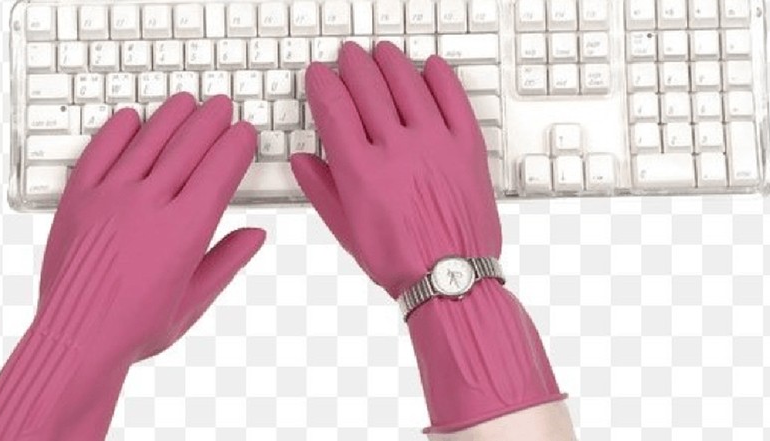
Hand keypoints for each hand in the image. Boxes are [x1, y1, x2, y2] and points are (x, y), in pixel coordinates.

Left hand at [0, 93, 265, 440]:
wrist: (75, 339)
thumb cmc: (137, 328)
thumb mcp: (195, 300)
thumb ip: (227, 260)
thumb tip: (256, 235)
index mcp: (185, 230)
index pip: (220, 170)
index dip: (236, 145)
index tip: (245, 132)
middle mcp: (149, 205)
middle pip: (187, 147)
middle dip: (210, 121)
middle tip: (221, 105)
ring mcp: (110, 199)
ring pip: (147, 142)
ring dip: (171, 117)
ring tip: (186, 102)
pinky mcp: (78, 201)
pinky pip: (99, 153)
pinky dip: (116, 132)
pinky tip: (130, 118)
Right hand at [291, 42, 500, 297]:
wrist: (451, 280)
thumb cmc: (400, 261)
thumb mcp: (347, 231)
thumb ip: (322, 190)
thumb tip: (302, 161)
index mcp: (361, 170)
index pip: (334, 107)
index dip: (323, 83)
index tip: (319, 74)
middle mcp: (396, 149)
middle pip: (369, 87)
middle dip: (353, 65)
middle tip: (348, 56)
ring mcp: (434, 144)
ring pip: (408, 84)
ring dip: (391, 63)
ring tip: (382, 53)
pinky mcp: (467, 148)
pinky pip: (454, 99)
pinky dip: (441, 78)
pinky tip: (431, 67)